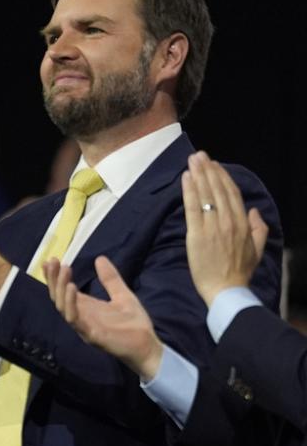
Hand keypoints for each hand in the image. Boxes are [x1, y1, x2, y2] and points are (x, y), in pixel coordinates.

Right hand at [44, 256, 162, 380]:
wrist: (148, 347)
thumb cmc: (134, 325)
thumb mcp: (122, 295)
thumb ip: (110, 279)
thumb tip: (100, 258)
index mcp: (85, 308)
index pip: (64, 291)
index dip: (55, 277)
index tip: (51, 260)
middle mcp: (80, 317)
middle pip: (58, 297)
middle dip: (53, 280)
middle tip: (52, 261)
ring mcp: (83, 326)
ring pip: (63, 307)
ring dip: (60, 288)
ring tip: (64, 269)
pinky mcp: (90, 335)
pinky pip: (74, 319)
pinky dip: (70, 303)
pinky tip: (72, 287)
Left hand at [182, 151, 268, 306]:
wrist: (225, 290)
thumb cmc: (239, 271)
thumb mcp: (257, 249)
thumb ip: (259, 228)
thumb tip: (255, 210)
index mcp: (243, 223)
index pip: (232, 194)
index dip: (222, 177)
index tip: (215, 165)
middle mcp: (228, 221)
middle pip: (218, 190)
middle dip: (208, 170)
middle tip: (200, 155)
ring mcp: (212, 227)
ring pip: (205, 195)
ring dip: (198, 175)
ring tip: (192, 160)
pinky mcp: (196, 234)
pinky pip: (192, 207)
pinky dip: (189, 191)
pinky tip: (185, 178)